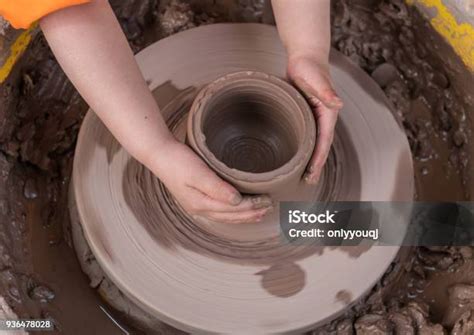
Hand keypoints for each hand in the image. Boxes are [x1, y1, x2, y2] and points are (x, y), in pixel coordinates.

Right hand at [149, 139, 272, 223]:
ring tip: (259, 214)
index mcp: (201, 204)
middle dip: (251, 214)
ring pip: (227, 216)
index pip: (234, 209)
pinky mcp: (197, 198)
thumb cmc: (177, 161)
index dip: (252, 206)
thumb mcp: (198, 173)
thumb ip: (217, 188)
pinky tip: (238, 209)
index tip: (267, 201)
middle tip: (269, 208)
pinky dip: (233, 212)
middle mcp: (200, 208)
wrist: (159, 154)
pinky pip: (220, 211)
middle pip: (232, 216)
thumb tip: (237, 201)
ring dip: (244, 215)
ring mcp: (197, 205)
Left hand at [287, 54, 342, 183]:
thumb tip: (339, 104)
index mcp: (328, 113)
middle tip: (308, 182)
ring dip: (311, 159)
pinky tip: (296, 155)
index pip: (324, 141)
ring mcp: (316, 117)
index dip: (318, 159)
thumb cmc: (310, 66)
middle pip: (321, 146)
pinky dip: (304, 147)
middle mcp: (324, 118)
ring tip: (304, 175)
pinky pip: (307, 135)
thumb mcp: (316, 79)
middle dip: (316, 165)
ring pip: (315, 143)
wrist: (306, 57)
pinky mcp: (307, 115)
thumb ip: (326, 91)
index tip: (312, 172)